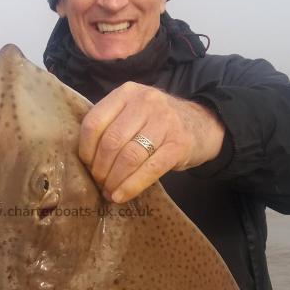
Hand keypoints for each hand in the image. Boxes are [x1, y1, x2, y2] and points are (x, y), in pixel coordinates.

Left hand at [78, 82, 224, 202]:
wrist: (203, 124)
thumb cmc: (158, 123)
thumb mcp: (134, 112)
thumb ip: (111, 125)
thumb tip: (86, 162)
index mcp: (127, 93)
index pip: (94, 122)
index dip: (86, 149)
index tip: (87, 166)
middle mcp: (145, 102)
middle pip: (111, 142)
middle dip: (101, 169)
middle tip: (99, 182)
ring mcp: (165, 121)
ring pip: (129, 156)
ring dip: (115, 180)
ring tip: (110, 191)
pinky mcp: (179, 144)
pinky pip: (150, 169)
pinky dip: (132, 186)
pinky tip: (122, 196)